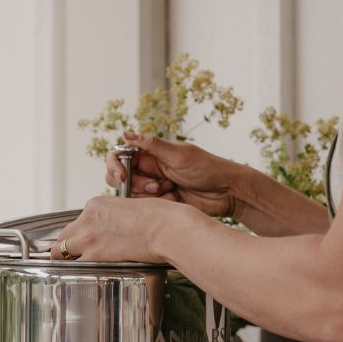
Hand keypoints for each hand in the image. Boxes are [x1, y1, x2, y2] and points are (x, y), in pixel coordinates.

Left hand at [50, 195, 184, 263]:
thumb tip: (113, 230)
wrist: (166, 229)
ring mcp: (87, 238)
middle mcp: (87, 219)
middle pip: (64, 236)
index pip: (79, 222)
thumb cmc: (159, 217)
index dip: (82, 233)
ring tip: (73, 268)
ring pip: (61, 251)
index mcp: (95, 205)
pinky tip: (84, 275)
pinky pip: (75, 266)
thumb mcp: (130, 208)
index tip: (87, 241)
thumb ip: (114, 219)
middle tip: (73, 256)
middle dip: (68, 246)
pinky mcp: (93, 256)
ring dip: (67, 259)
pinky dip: (78, 271)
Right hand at [105, 133, 245, 218]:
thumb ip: (151, 145)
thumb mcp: (178, 154)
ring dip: (149, 195)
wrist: (227, 193)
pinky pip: (146, 207)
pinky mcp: (161, 203)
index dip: (115, 166)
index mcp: (151, 154)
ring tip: (171, 190)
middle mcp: (149, 169)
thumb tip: (126, 133)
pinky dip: (159, 204)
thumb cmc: (207, 168)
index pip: (120, 156)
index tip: (122, 176)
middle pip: (121, 178)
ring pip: (132, 194)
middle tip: (154, 186)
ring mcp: (154, 187)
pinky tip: (175, 199)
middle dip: (134, 184)